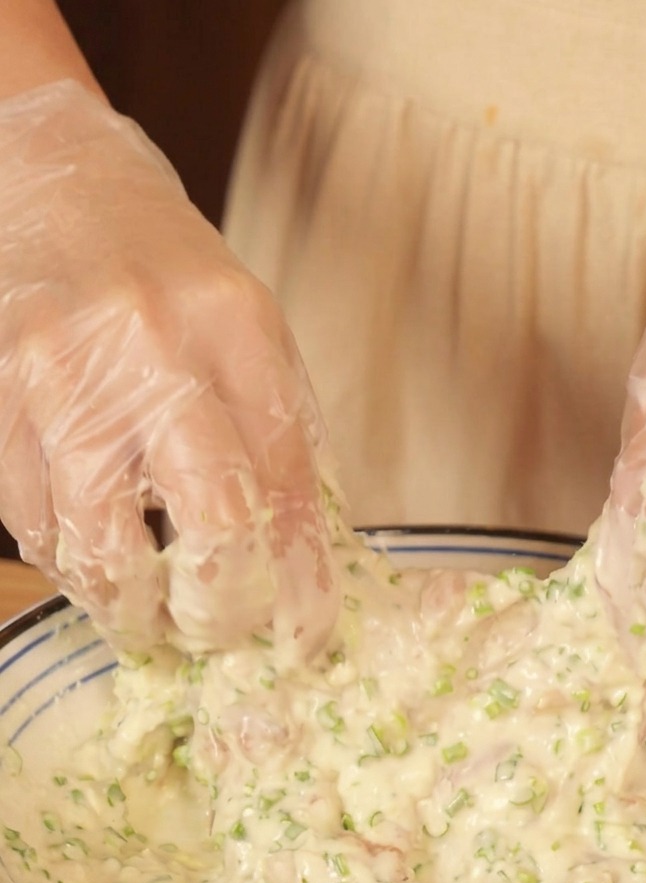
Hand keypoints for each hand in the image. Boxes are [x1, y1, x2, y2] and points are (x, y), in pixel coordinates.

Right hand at [0, 81, 336, 655]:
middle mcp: (155, 347)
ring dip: (133, 611)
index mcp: (239, 328)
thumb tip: (310, 556)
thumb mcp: (250, 328)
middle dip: (223, 611)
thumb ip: (282, 432)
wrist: (47, 178)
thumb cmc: (163, 267)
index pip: (291, 487)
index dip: (303, 586)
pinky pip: (33, 521)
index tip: (302, 638)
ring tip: (152, 621)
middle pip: (212, 524)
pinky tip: (95, 567)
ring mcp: (65, 372)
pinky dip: (70, 567)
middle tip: (221, 634)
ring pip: (104, 544)